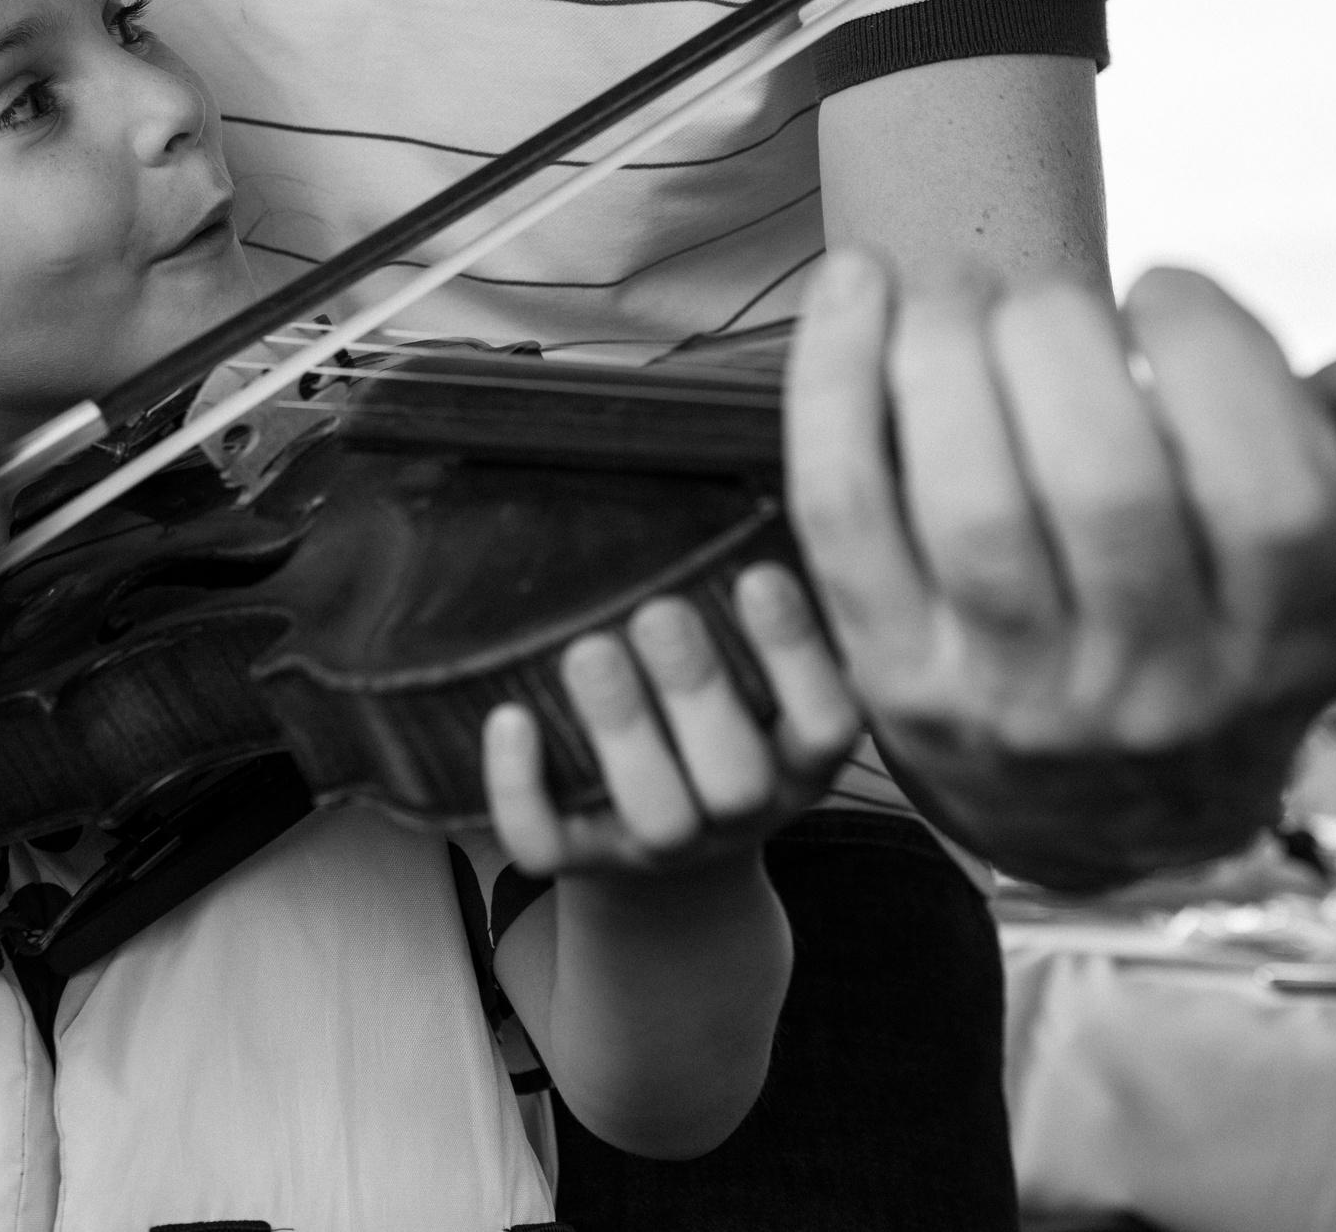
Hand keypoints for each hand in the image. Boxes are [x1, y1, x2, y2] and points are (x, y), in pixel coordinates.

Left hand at [483, 563, 860, 877]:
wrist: (675, 854)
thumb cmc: (722, 717)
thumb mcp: (767, 668)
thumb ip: (760, 599)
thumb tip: (747, 476)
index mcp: (801, 753)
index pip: (827, 720)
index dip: (799, 656)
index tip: (759, 575)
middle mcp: (743, 806)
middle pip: (737, 778)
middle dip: (697, 691)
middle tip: (659, 612)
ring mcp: (664, 844)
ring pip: (655, 815)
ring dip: (621, 730)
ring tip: (589, 651)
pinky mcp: (585, 859)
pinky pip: (550, 846)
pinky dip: (520, 789)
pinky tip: (508, 719)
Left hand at [782, 249, 1335, 889]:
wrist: (1085, 807)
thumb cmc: (1203, 620)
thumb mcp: (1319, 563)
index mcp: (1277, 646)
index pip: (1274, 499)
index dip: (1221, 358)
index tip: (1168, 284)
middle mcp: (1146, 684)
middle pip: (1107, 491)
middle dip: (1068, 346)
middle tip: (1047, 296)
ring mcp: (1007, 691)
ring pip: (969, 506)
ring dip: (948, 359)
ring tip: (952, 292)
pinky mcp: (886, 674)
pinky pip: (843, 511)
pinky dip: (833, 387)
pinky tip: (857, 286)